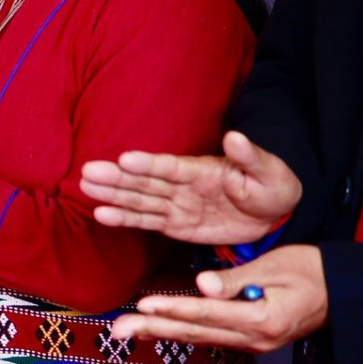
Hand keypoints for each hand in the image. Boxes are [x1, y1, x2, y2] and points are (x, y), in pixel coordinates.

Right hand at [80, 130, 301, 244]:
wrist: (276, 218)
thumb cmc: (274, 188)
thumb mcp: (270, 172)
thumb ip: (250, 157)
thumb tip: (234, 136)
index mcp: (202, 170)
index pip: (170, 167)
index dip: (148, 164)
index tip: (124, 159)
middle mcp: (183, 186)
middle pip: (145, 182)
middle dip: (117, 178)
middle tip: (88, 172)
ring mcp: (177, 205)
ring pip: (140, 201)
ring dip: (113, 196)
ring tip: (86, 188)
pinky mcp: (177, 226)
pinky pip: (148, 222)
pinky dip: (125, 219)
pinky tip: (102, 214)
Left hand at [111, 244, 327, 352]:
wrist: (340, 292)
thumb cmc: (311, 272)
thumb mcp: (276, 267)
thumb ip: (237, 278)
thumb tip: (202, 285)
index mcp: (264, 319)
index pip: (210, 314)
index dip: (175, 309)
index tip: (144, 305)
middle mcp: (255, 338)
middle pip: (196, 332)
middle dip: (154, 329)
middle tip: (118, 329)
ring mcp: (252, 343)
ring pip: (198, 336)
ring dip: (160, 332)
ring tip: (125, 329)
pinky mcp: (248, 338)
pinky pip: (208, 335)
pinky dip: (180, 331)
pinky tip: (154, 328)